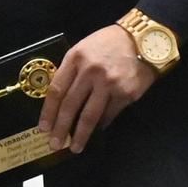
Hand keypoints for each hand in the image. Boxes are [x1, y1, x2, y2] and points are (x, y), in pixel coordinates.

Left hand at [37, 24, 158, 153]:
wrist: (143, 39)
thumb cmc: (109, 43)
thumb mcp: (84, 49)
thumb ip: (71, 70)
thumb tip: (60, 98)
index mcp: (75, 58)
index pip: (56, 90)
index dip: (48, 112)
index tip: (44, 127)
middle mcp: (90, 71)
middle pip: (70, 105)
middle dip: (61, 128)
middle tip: (55, 144)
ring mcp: (109, 84)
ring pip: (89, 115)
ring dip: (80, 135)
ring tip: (75, 147)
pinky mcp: (125, 93)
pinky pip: (109, 114)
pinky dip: (100, 125)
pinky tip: (95, 131)